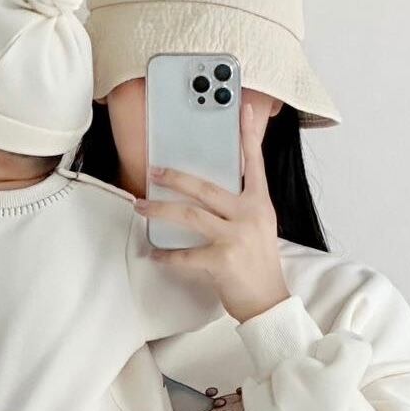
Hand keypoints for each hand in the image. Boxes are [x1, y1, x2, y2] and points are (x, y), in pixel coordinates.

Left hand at [133, 101, 290, 323]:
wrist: (268, 301)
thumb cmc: (258, 264)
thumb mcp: (258, 227)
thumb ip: (240, 207)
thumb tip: (209, 192)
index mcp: (260, 204)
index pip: (254, 164)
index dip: (248, 136)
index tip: (242, 109)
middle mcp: (250, 216)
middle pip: (206, 187)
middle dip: (175, 177)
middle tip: (154, 172)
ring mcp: (236, 237)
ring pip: (190, 215)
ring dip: (160, 210)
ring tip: (141, 207)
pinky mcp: (222, 260)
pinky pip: (185, 255)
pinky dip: (166, 255)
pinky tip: (154, 253)